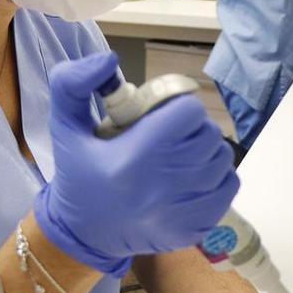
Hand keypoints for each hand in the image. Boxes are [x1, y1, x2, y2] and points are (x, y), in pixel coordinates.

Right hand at [34, 52, 239, 276]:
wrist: (85, 233)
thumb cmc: (78, 174)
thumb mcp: (63, 126)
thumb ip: (72, 83)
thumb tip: (109, 59)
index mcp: (134, 157)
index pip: (188, 112)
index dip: (176, 105)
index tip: (159, 114)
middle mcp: (164, 186)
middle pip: (208, 133)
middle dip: (190, 126)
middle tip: (167, 133)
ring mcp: (184, 211)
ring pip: (221, 157)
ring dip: (205, 150)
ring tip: (177, 155)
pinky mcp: (198, 228)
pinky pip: (228, 185)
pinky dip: (215, 176)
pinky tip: (189, 178)